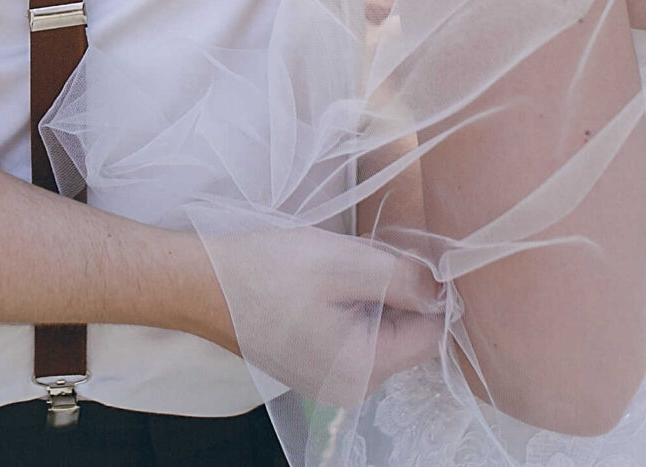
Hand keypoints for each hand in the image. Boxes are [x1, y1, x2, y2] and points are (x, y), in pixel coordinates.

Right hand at [205, 225, 444, 405]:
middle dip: (396, 293)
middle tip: (361, 259)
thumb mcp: (344, 262)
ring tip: (335, 270)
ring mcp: (330, 381)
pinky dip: (350, 306)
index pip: (431, 336)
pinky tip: (321, 284)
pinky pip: (355, 336)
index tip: (407, 258)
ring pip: (381, 332)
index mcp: (364, 369)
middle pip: (407, 336)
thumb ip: (404, 279)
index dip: (430, 293)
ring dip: (371, 297)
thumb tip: (444, 290)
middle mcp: (352, 388)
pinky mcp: (313, 366)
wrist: (201, 283)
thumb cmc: (268, 272)